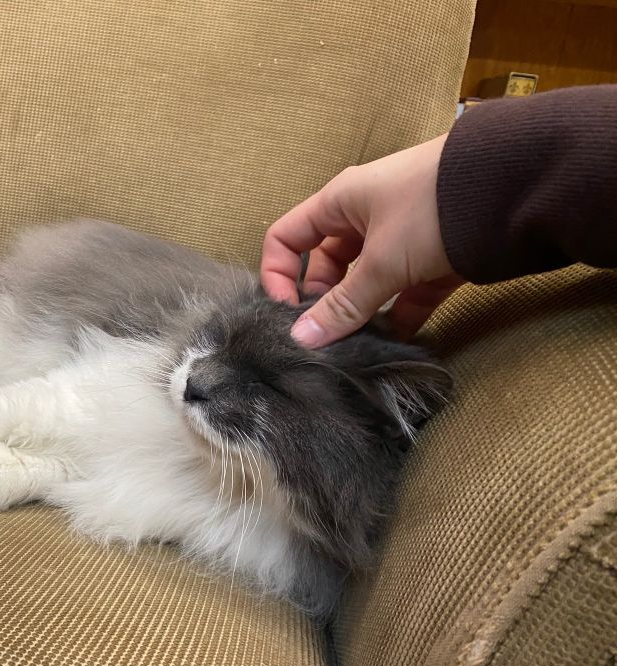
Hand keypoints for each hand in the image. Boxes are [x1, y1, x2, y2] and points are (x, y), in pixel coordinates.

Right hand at [261, 133, 462, 346]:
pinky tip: (394, 345)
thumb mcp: (381, 261)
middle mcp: (364, 219)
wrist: (515, 190)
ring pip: (365, 284)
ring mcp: (400, 240)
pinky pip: (403, 295)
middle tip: (326, 335)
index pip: (287, 238)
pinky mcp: (433, 261)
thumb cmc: (432, 209)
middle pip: (325, 266)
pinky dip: (397, 319)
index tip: (287, 312)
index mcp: (339, 203)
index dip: (278, 275)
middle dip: (322, 302)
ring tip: (358, 347)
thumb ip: (341, 305)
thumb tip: (301, 340)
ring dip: (360, 315)